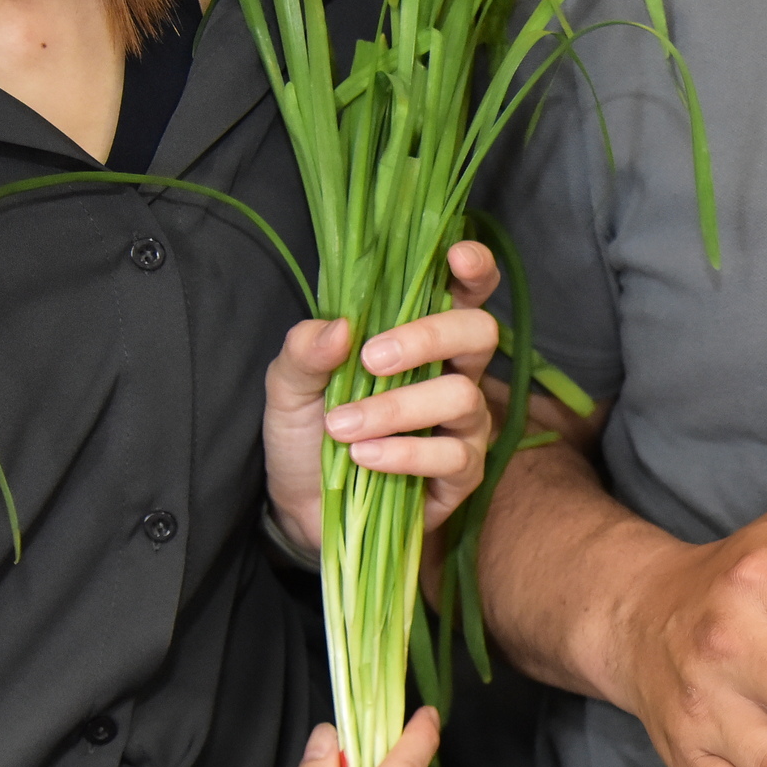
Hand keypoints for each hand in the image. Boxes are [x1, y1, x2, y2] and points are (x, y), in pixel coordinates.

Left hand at [264, 240, 501, 550]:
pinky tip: (365, 457)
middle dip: (429, 337)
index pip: (463, 293)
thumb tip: (339, 326)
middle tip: (372, 359)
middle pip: (478, 333)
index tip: (457, 258)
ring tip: (343, 427)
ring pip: (463, 397)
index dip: (474, 270)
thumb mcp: (287, 388)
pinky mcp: (462, 474)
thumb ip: (304, 351)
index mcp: (419, 340)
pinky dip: (405, 454)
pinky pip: (453, 456)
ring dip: (398, 408)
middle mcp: (453, 374)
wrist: (304, 508)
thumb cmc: (306, 436)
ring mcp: (464, 425)